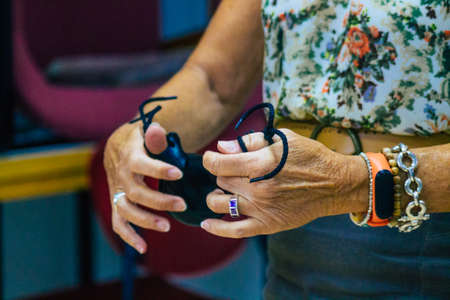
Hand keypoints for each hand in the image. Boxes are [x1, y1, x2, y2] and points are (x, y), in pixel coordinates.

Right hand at [104, 122, 186, 252]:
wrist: (120, 146)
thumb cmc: (140, 140)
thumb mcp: (146, 132)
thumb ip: (154, 136)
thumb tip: (156, 129)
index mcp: (129, 156)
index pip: (141, 164)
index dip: (158, 169)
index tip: (178, 173)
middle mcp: (120, 176)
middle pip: (136, 193)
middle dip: (159, 201)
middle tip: (182, 204)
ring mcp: (117, 191)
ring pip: (125, 210)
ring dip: (145, 220)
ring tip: (167, 226)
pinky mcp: (117, 203)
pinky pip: (119, 223)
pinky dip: (129, 237)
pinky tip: (143, 248)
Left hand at [201, 129, 367, 237]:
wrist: (334, 184)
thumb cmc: (310, 157)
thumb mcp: (283, 139)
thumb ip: (250, 141)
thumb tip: (222, 147)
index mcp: (260, 164)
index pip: (219, 163)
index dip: (210, 159)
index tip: (213, 157)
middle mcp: (258, 188)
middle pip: (220, 180)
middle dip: (222, 173)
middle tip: (234, 170)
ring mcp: (261, 209)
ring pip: (219, 203)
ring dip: (216, 195)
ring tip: (225, 190)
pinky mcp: (267, 224)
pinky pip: (235, 231)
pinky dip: (217, 229)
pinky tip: (206, 224)